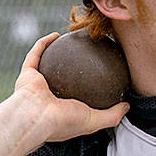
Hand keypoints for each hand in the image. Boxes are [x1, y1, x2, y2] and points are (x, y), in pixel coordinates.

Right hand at [13, 32, 129, 141]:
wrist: (34, 118)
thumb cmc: (63, 122)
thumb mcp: (94, 121)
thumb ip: (112, 115)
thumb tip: (128, 105)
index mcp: (62, 111)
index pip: (78, 97)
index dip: (90, 85)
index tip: (104, 73)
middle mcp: (49, 97)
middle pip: (63, 78)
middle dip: (75, 66)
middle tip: (90, 54)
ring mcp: (37, 85)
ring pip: (48, 64)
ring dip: (59, 52)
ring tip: (74, 40)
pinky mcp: (27, 73)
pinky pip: (36, 54)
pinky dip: (44, 43)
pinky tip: (57, 34)